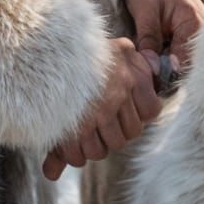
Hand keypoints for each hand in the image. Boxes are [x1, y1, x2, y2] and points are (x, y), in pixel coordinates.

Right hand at [43, 37, 159, 180]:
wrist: (49, 49)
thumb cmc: (88, 50)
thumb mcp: (120, 48)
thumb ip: (142, 63)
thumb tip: (154, 75)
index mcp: (132, 76)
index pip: (151, 111)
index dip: (140, 112)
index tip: (127, 107)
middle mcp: (116, 97)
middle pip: (129, 134)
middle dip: (118, 130)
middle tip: (104, 120)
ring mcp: (94, 115)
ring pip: (104, 148)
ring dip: (95, 145)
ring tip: (86, 130)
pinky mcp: (70, 129)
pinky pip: (77, 156)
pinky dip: (74, 154)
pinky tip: (70, 141)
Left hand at [124, 0, 203, 67]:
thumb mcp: (144, 10)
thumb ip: (149, 38)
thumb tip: (153, 68)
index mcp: (193, 22)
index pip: (185, 60)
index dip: (166, 73)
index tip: (148, 79)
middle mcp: (203, 31)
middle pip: (188, 65)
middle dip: (165, 73)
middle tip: (145, 75)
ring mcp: (200, 35)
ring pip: (184, 63)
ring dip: (165, 68)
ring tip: (147, 65)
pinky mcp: (192, 38)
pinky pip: (182, 56)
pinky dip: (167, 60)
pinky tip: (154, 57)